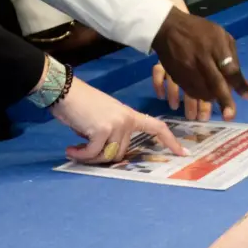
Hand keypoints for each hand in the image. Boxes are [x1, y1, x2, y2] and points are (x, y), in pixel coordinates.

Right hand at [51, 77, 186, 163]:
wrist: (64, 90)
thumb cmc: (80, 104)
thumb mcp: (102, 118)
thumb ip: (111, 133)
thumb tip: (109, 154)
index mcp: (129, 115)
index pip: (156, 127)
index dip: (170, 141)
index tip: (183, 152)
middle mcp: (127, 120)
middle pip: (121, 152)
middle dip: (101, 156)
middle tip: (84, 151)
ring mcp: (116, 124)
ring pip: (108, 155)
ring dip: (90, 157)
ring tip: (75, 150)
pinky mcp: (102, 130)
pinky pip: (94, 153)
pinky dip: (81, 155)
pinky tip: (70, 150)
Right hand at [151, 9, 247, 121]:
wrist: (168, 28)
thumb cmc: (200, 31)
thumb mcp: (220, 35)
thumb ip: (232, 56)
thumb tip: (240, 80)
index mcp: (215, 46)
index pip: (230, 69)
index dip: (239, 84)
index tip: (247, 97)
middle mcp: (201, 59)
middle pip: (216, 84)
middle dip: (225, 101)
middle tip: (230, 116)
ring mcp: (188, 69)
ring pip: (201, 91)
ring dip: (211, 100)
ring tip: (217, 101)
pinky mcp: (177, 76)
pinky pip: (190, 92)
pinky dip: (198, 96)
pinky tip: (204, 95)